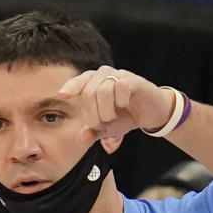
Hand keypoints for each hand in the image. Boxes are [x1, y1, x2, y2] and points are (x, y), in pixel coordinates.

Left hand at [57, 65, 174, 140]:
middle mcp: (105, 75)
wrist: (152, 113)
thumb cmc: (127, 116)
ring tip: (111, 119)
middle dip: (93, 114)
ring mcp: (119, 76)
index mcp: (95, 83)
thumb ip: (93, 132)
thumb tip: (82, 137)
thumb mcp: (108, 128)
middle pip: (89, 92)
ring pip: (103, 90)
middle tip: (101, 125)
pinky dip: (120, 101)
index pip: (79, 82)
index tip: (61, 96)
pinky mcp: (133, 80)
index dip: (70, 88)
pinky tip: (124, 105)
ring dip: (105, 111)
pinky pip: (120, 87)